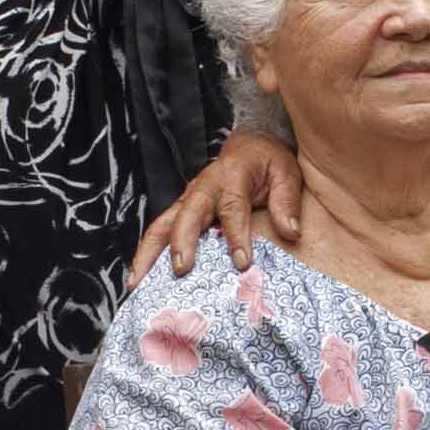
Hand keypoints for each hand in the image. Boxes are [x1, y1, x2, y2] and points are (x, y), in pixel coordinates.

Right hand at [131, 129, 302, 280]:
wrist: (250, 146)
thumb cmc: (267, 162)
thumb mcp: (286, 174)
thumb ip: (287, 202)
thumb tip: (291, 232)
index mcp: (232, 177)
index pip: (233, 208)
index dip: (236, 235)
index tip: (242, 263)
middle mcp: (204, 187)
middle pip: (187, 214)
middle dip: (182, 241)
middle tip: (181, 270)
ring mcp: (188, 200)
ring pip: (163, 223)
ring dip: (149, 252)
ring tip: (139, 282)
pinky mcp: (181, 211)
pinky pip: (160, 231)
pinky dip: (146, 254)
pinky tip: (139, 279)